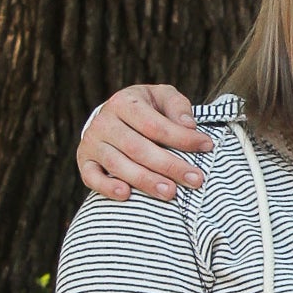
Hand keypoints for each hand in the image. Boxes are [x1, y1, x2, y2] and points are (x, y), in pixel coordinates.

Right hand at [78, 83, 210, 202]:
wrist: (113, 117)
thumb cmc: (147, 109)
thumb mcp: (163, 97)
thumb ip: (177, 107)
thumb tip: (190, 126)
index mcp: (124, 102)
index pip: (155, 124)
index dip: (182, 138)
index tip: (207, 147)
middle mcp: (104, 122)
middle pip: (138, 148)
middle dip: (170, 165)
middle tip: (196, 180)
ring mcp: (92, 143)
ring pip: (118, 165)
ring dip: (145, 181)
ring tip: (171, 193)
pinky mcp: (84, 162)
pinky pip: (92, 177)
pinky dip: (107, 187)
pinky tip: (126, 195)